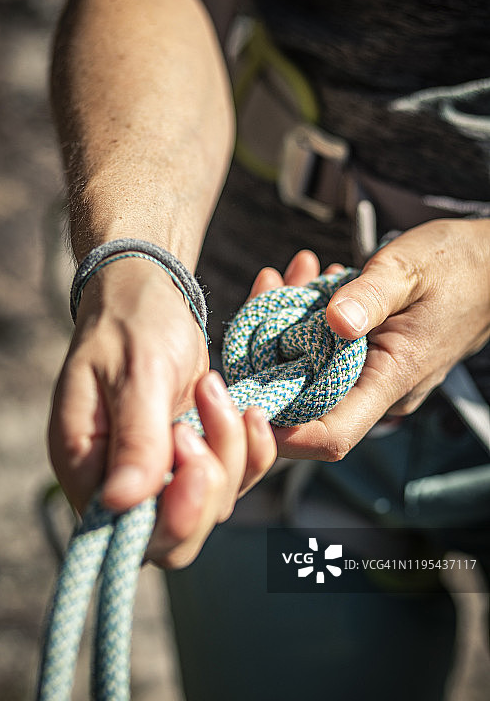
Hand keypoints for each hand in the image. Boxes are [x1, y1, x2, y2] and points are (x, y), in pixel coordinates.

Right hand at [49, 256, 275, 566]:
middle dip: (209, 484)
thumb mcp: (135, 373)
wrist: (146, 297)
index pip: (127, 532)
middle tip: (210, 418)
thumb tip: (120, 503)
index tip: (195, 455)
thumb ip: (135, 438)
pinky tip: (247, 411)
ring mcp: (159, 473)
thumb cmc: (129, 324)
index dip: (172, 514)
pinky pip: (233, 478)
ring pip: (213, 505)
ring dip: (231, 452)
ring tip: (213, 389)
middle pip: (176, 537)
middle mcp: (119, 481)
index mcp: (85, 465)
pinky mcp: (191, 459)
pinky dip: (250, 449)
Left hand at [249, 220, 489, 460]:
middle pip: (304, 399)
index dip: (282, 432)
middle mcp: (377, 390)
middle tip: (268, 288)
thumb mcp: (411, 268)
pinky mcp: (365, 360)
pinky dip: (306, 320)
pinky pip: (323, 351)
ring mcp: (370, 377)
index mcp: (390, 379)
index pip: (331, 435)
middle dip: (271, 353)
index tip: (243, 398)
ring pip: (309, 370)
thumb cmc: (457, 265)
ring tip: (291, 274)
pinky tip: (308, 280)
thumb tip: (335, 321)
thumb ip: (371, 294)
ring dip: (286, 326)